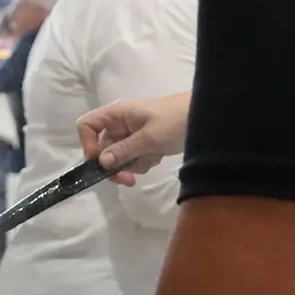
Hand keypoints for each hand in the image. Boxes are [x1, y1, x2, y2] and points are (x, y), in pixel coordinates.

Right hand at [76, 91, 190, 186]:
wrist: (207, 116)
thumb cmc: (176, 120)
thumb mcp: (149, 138)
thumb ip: (123, 151)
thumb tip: (101, 163)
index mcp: (117, 114)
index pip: (87, 125)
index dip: (88, 144)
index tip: (99, 163)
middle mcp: (120, 123)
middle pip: (103, 147)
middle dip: (115, 165)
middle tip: (128, 180)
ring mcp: (132, 133)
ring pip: (119, 156)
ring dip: (132, 164)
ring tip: (152, 158)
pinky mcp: (144, 142)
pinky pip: (134, 157)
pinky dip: (144, 161)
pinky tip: (158, 156)